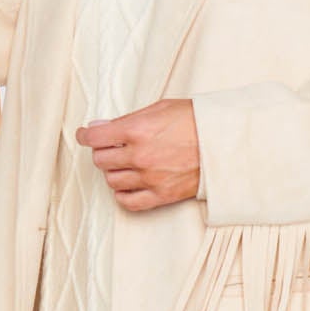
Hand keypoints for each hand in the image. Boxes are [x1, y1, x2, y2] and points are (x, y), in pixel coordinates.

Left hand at [76, 97, 199, 210]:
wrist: (224, 142)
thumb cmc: (195, 121)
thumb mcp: (159, 109)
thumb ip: (126, 120)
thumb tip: (98, 127)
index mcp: (137, 130)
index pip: (95, 137)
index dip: (85, 135)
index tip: (84, 135)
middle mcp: (140, 156)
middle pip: (101, 160)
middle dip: (103, 151)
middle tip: (113, 146)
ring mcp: (150, 178)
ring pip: (112, 180)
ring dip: (114, 171)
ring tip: (126, 163)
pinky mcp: (161, 195)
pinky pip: (128, 201)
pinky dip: (123, 193)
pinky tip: (128, 184)